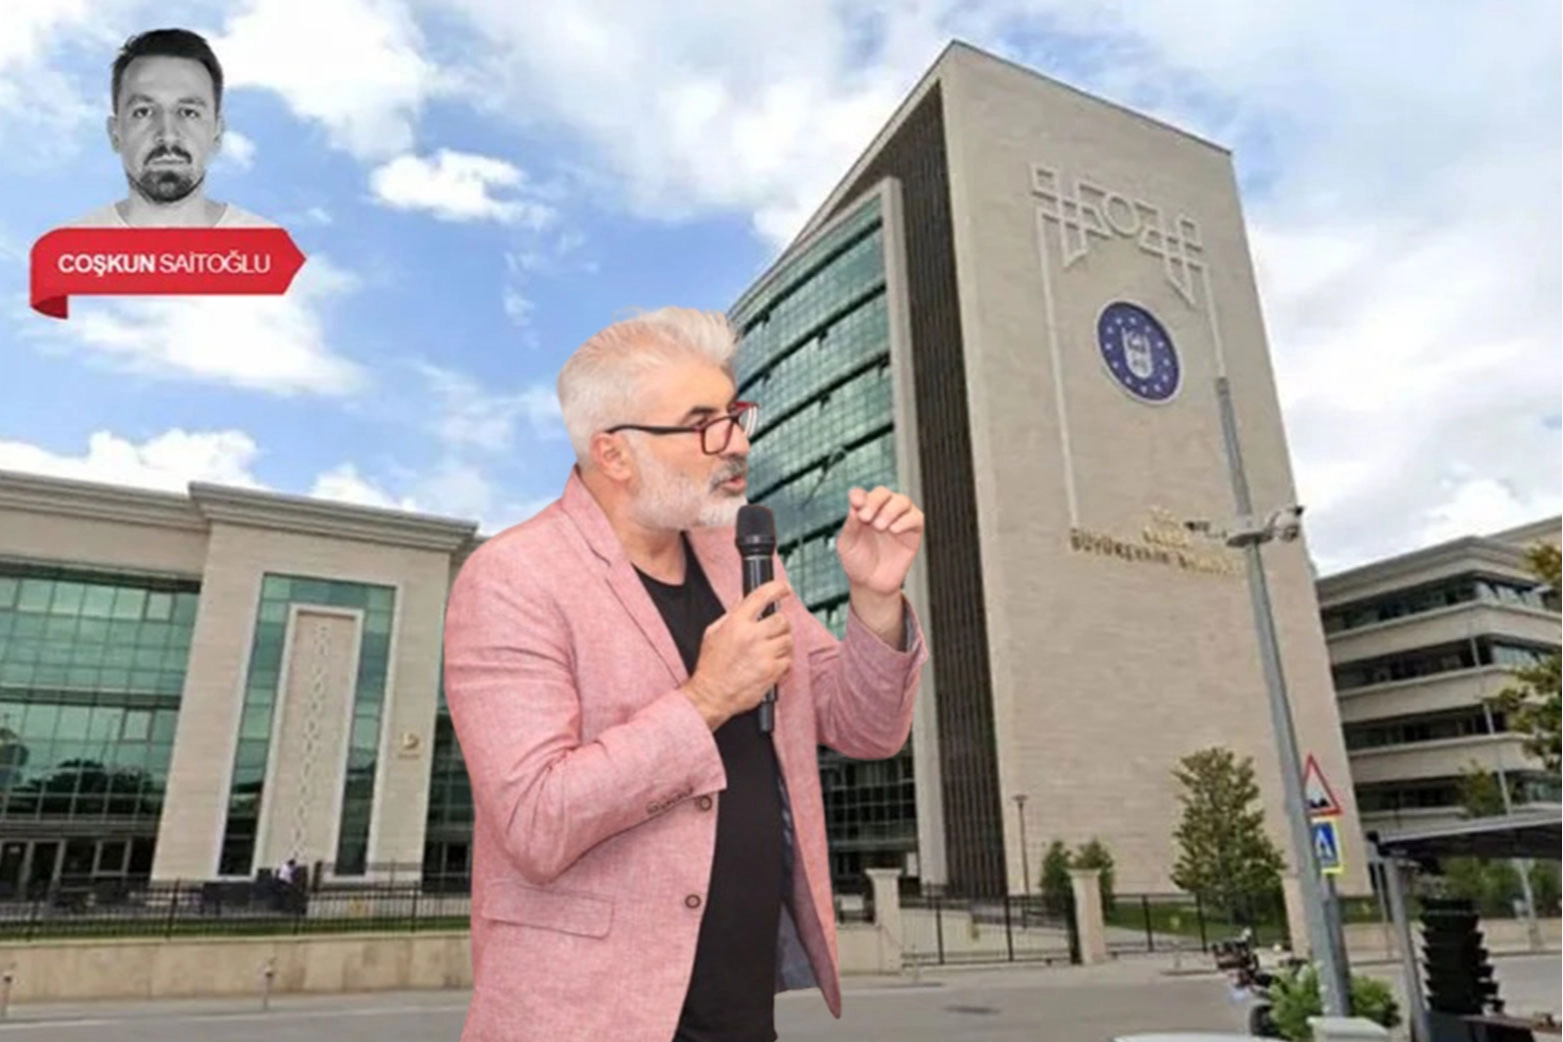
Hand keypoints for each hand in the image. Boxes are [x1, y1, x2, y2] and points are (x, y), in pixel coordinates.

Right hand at [681, 579, 793, 729]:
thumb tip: (744, 599)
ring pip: (788, 640)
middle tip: (773, 629)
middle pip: (782, 619)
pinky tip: (770, 663)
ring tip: (769, 649)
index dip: (777, 588)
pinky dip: (782, 661)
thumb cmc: (711, 666)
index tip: (784, 588)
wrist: (711, 695)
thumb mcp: (713, 633)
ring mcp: (764, 654)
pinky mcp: (772, 671)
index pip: (762, 596)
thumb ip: (731, 614)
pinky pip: (788, 660)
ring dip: (782, 643)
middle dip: (780, 623)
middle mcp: (751, 636)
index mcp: (736, 623)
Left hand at [837, 486, 923, 596]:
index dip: (859, 495)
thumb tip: (855, 505)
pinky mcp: (913, 531)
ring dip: (890, 510)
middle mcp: (881, 512)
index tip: (855, 503)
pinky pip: (916, 517)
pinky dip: (905, 520)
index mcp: (862, 511)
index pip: (862, 494)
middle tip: (865, 518)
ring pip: (902, 500)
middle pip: (883, 492)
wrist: (872, 584)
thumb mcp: (847, 545)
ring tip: (880, 527)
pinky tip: (893, 530)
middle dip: (874, 501)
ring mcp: (899, 520)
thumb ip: (850, 525)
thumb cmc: (857, 563)